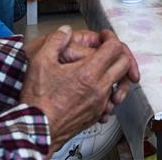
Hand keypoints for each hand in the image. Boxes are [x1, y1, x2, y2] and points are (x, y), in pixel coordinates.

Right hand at [20, 26, 138, 151]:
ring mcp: (99, 104)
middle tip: (109, 49)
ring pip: (120, 84)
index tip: (104, 36)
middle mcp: (99, 89)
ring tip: (105, 68)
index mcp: (88, 73)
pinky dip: (108, 91)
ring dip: (116, 73)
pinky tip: (95, 88)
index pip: (114, 48)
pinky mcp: (96, 116)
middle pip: (124, 65)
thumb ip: (55, 41)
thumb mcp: (40, 62)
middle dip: (120, 53)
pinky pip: (111, 100)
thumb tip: (65, 31)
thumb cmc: (38, 100)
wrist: (36, 130)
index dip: (111, 37)